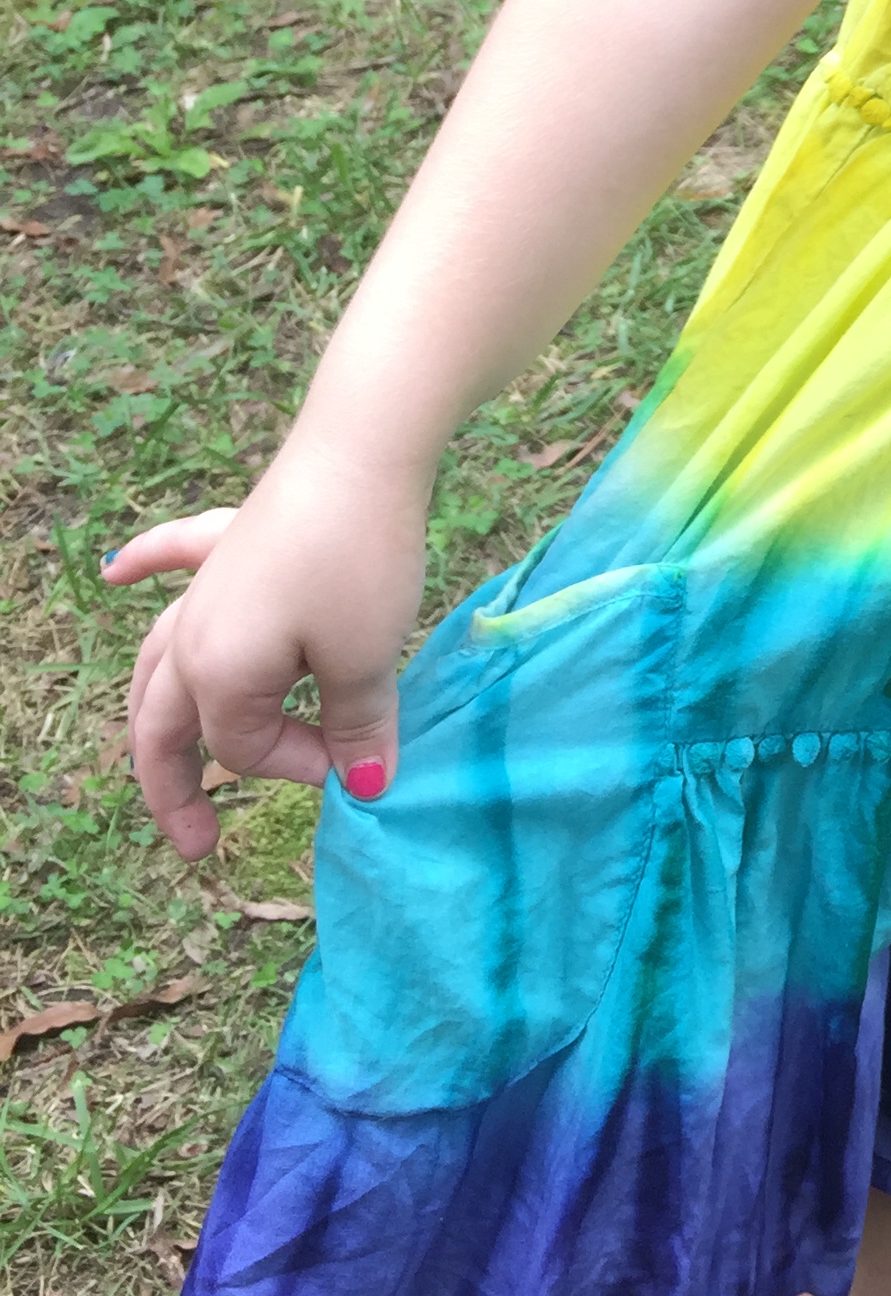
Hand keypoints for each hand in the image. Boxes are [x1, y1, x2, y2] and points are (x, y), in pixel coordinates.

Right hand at [104, 449, 428, 862]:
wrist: (362, 451)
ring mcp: (208, 581)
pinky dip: (146, 563)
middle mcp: (192, 633)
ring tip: (163, 758)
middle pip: (164, 726)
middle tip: (198, 843)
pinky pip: (174, 553)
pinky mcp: (234, 535)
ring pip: (160, 660)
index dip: (303, 764)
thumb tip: (367, 785)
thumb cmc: (360, 561)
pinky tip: (117, 568)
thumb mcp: (366, 659)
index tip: (359, 756)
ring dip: (158, 713)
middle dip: (175, 789)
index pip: (247, 750)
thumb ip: (358, 727)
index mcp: (217, 673)